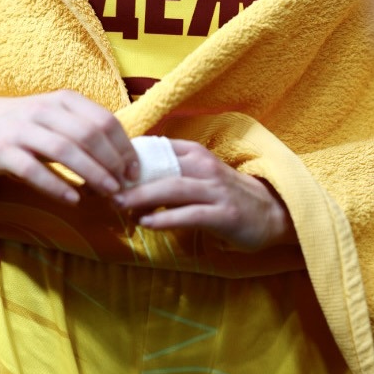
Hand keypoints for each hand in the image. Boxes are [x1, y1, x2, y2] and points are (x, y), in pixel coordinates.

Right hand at [0, 90, 139, 205]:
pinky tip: (73, 200)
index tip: (134, 171)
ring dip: (91, 173)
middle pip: (87, 135)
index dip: (123, 147)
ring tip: (108, 193)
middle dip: (111, 162)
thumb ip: (88, 133)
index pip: (103, 121)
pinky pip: (32, 170)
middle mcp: (43, 110)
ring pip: (63, 150)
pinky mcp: (1, 151)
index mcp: (64, 100)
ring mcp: (20, 129)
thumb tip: (127, 162)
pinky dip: (56, 186)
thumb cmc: (31, 127)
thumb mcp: (59, 119)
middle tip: (124, 186)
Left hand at [115, 139, 294, 249]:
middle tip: (103, 191)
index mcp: (195, 154)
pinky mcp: (224, 214)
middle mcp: (205, 167)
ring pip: (173, 188)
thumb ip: (168, 174)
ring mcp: (216, 191)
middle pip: (160, 169)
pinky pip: (190, 214)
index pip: (155, 149)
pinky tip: (146, 223)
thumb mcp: (198, 177)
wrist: (272, 213)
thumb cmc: (226, 196)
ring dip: (142, 197)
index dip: (126, 159)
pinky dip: (165, 218)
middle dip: (128, 180)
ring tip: (119, 205)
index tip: (101, 170)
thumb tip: (125, 181)